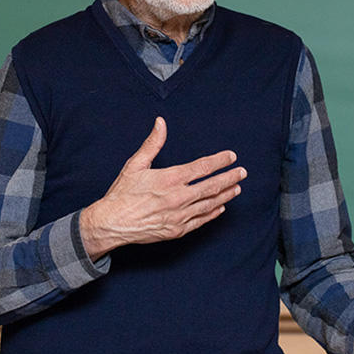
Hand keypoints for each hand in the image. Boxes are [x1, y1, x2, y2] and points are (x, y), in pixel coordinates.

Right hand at [80, 117, 245, 259]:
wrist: (111, 223)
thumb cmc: (122, 193)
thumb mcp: (135, 164)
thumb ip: (152, 143)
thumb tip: (161, 123)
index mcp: (170, 178)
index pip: (203, 167)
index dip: (220, 161)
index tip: (231, 156)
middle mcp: (179, 198)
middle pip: (212, 186)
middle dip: (229, 178)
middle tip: (242, 172)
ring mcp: (179, 216)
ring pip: (209, 204)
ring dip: (225, 195)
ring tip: (236, 188)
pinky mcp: (176, 230)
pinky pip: (200, 221)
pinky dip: (212, 214)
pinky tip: (220, 208)